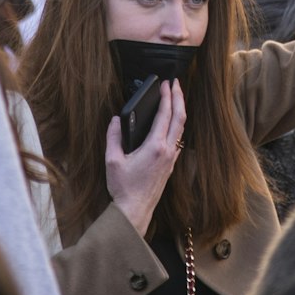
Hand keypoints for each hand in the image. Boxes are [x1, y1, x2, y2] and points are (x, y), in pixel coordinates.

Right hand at [105, 80, 185, 236]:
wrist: (135, 211)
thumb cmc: (124, 188)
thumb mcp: (112, 160)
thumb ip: (113, 137)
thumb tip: (115, 120)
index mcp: (155, 146)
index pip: (165, 114)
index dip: (166, 96)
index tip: (165, 83)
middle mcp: (167, 150)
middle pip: (180, 117)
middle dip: (179, 97)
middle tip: (175, 83)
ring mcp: (171, 158)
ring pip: (182, 128)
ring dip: (180, 110)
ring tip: (176, 98)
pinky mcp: (171, 164)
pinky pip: (179, 138)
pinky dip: (178, 124)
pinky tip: (172, 123)